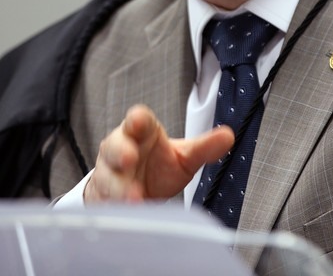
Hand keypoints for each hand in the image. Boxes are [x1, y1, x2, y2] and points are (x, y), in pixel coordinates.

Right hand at [84, 104, 234, 202]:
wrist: (134, 191)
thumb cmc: (157, 166)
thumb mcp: (183, 156)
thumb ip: (204, 148)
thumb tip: (229, 136)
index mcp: (141, 132)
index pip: (137, 120)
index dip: (137, 120)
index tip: (139, 120)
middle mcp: (120, 149)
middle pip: (115, 147)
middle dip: (121, 152)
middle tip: (130, 158)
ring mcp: (109, 174)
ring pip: (108, 178)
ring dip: (119, 188)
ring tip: (134, 198)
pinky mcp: (104, 198)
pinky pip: (105, 202)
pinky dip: (114, 208)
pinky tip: (126, 213)